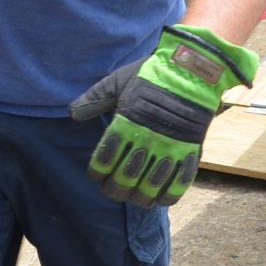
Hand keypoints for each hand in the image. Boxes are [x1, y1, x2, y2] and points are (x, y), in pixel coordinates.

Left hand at [69, 25, 256, 207]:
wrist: (192, 68)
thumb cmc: (152, 73)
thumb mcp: (118, 81)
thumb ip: (95, 98)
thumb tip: (73, 113)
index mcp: (125, 123)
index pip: (103, 162)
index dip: (96, 173)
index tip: (97, 174)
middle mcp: (145, 140)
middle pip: (123, 180)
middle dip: (114, 189)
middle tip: (113, 188)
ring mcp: (170, 147)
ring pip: (149, 188)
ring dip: (138, 196)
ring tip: (135, 195)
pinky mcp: (190, 151)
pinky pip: (179, 184)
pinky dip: (167, 196)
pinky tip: (159, 198)